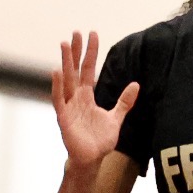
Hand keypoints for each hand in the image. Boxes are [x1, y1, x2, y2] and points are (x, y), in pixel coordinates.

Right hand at [52, 31, 137, 170]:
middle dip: (76, 52)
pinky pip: (58, 99)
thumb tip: (136, 84)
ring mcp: (68, 106)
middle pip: (76, 70)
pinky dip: (57, 86)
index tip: (93, 35)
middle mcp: (76, 98)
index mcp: (87, 96)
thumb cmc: (99, 140)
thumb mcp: (115, 118)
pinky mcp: (63, 117)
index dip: (91, 53)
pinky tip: (56, 72)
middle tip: (76, 32)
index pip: (89, 70)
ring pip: (66, 80)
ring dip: (65, 62)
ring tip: (64, 44)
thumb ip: (124, 102)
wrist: (92, 159)